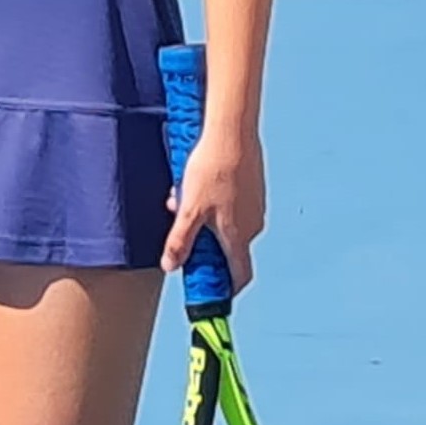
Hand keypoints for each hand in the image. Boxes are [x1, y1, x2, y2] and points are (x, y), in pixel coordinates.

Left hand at [162, 127, 265, 294]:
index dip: (226, 288)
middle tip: (181, 231)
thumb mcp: (189, 209)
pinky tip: (194, 183)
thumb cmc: (211, 171)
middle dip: (203, 245)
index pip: (240, 276)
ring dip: (204, 219)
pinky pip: (230, 205)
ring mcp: (255, 206)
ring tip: (181, 198)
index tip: (211, 291)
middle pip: (228, 248)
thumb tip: (171, 267)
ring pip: (226, 223)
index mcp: (238, 237)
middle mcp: (253, 226)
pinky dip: (212, 203)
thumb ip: (179, 241)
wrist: (231, 133)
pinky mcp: (252, 188)